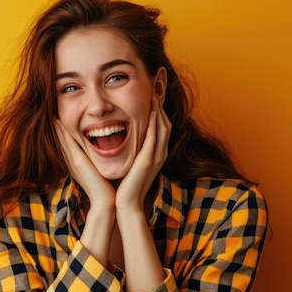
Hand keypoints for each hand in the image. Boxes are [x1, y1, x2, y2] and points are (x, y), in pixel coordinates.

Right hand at [54, 120, 114, 210]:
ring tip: (53, 117)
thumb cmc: (107, 189)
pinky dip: (62, 133)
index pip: (69, 147)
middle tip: (52, 117)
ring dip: (58, 129)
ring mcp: (74, 162)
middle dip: (58, 131)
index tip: (60, 124)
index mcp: (79, 166)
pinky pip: (68, 143)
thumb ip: (100, 165)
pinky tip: (58, 123)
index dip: (63, 136)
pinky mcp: (78, 162)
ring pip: (63, 141)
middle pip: (62, 143)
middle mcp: (73, 163)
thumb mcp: (101, 173)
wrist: (106, 202)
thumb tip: (105, 157)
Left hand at [116, 96, 170, 212]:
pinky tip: (150, 112)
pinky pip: (154, 137)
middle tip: (156, 88)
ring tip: (154, 94)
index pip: (161, 126)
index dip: (159, 110)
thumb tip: (126, 138)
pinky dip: (153, 123)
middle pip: (165, 123)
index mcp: (156, 153)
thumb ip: (133, 150)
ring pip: (162, 127)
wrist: (126, 203)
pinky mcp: (149, 161)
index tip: (152, 95)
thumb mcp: (132, 163)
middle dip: (161, 105)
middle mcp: (160, 153)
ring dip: (159, 110)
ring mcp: (156, 157)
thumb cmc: (126, 184)